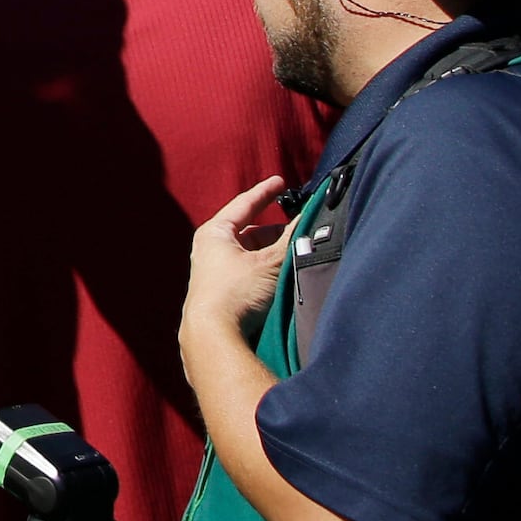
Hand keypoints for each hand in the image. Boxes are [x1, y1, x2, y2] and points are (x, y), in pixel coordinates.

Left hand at [183, 177, 292, 340]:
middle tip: (301, 230)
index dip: (265, 192)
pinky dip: (269, 271)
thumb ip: (292, 240)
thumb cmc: (235, 293)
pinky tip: (286, 277)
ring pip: (253, 256)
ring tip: (297, 256)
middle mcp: (211, 250)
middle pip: (251, 233)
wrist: (214, 337)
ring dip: (275, 254)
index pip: (244, 204)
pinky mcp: (224, 294)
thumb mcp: (269, 262)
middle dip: (277, 232)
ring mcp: (216, 273)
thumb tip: (310, 219)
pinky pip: (251, 274)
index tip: (281, 183)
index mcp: (215, 233)